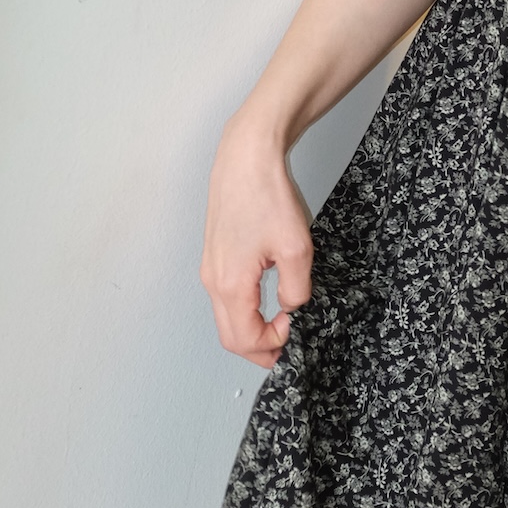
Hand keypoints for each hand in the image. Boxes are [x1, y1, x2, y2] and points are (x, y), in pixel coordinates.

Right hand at [200, 118, 312, 367]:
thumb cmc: (267, 197)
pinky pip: (225, 298)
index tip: (296, 328)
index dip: (272, 345)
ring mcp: (210, 268)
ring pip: (226, 318)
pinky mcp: (215, 257)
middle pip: (229, 336)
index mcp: (230, 284)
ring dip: (251, 329)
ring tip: (281, 324)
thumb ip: (296, 289)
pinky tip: (267, 300)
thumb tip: (291, 307)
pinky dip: (244, 310)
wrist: (246, 158)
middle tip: (287, 344)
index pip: (244, 340)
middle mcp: (213, 281)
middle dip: (258, 348)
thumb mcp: (297, 248)